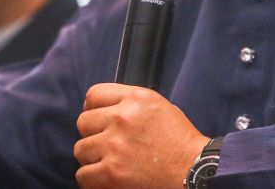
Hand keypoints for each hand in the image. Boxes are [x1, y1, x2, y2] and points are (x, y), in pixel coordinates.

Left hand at [74, 83, 207, 188]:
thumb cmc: (180, 142)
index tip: (97, 120)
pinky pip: (84, 174)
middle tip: (107, 145)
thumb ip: (130, 103)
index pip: (94, 95)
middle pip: (83, 122)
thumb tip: (102, 108)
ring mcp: (115, 146)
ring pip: (81, 149)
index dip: (93, 109)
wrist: (194, 171)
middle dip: (93, 135)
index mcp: (136, 99)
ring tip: (110, 163)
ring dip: (93, 158)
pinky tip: (107, 178)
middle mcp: (122, 118)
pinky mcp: (112, 173)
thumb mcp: (159, 107)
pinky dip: (93, 180)